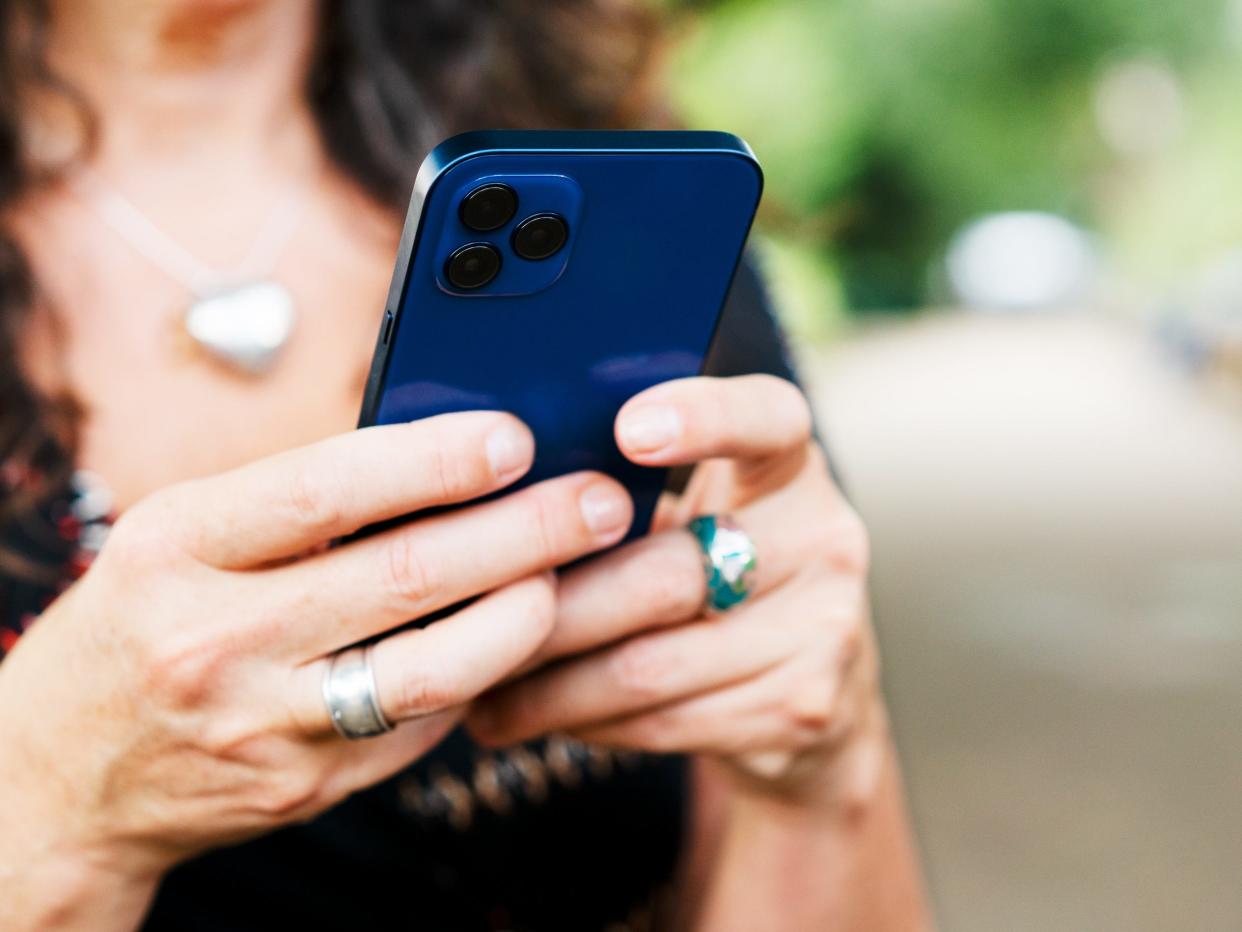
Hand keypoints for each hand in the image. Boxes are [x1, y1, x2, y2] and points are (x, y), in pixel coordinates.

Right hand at [0, 411, 632, 918]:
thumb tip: (445, 455)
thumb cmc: (138, 622)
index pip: (325, 489)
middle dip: (522, 532)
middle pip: (404, 578)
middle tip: (597, 500)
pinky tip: (517, 636)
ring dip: (524, 615)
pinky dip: (480, 675)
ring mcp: (267, 725)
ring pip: (432, 670)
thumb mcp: (182, 535)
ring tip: (575, 573)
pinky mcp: (309, 787)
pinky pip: (422, 725)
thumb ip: (298, 500)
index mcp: (179, 547)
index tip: (515, 436)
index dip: (433, 460)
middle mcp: (219, 639)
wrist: (62, 776)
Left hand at [467, 375, 884, 810]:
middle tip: (470, 610)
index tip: (627, 430)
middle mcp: (822, 536)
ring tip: (472, 676)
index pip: (767, 419)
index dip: (704, 418)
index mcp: (788, 464)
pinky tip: (526, 714)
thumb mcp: (691, 508)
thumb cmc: (707, 568)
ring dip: (545, 680)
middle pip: (670, 571)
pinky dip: (580, 721)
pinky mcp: (800, 707)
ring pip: (650, 663)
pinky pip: (662, 719)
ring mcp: (823, 627)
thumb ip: (623, 487)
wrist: (808, 688)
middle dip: (555, 600)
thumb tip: (489, 486)